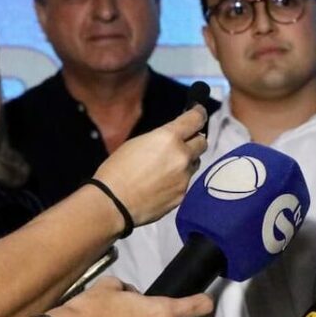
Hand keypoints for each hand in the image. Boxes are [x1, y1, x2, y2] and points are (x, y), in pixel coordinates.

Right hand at [93, 106, 206, 227]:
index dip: (199, 114)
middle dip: (194, 140)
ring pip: (194, 164)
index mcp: (169, 138)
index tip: (199, 112)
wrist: (113, 204)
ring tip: (169, 166)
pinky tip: (162, 185)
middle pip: (202, 143)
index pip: (196, 120)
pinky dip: (178, 180)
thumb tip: (172, 140)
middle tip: (184, 142)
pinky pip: (186, 182)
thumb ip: (161, 138)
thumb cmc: (117, 169)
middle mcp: (183, 156)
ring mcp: (185, 177)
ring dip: (187, 161)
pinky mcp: (183, 195)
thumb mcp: (137, 143)